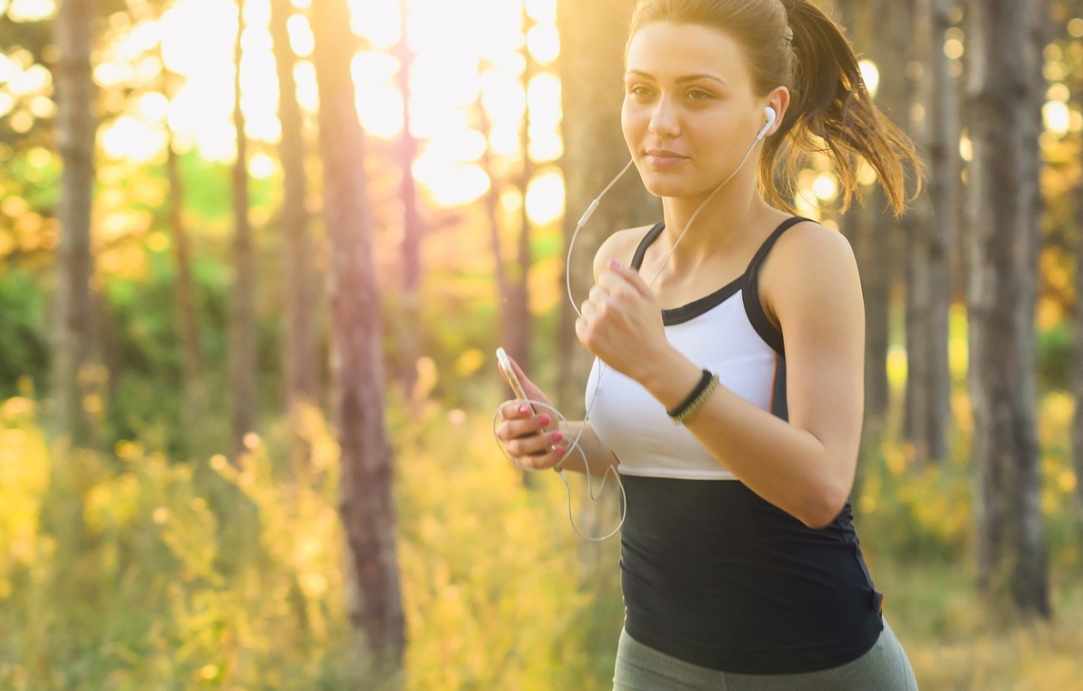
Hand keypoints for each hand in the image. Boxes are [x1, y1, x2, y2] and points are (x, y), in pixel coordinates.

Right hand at [494, 355, 566, 469]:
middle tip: (547, 418)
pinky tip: (561, 450)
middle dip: (529, 425)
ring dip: (541, 441)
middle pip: (510, 432)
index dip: (516, 411)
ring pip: (523, 448)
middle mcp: (507, 435)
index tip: (528, 407)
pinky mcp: (528, 464)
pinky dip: (548, 457)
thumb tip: (502, 357)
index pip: (505, 413)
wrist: (558, 435)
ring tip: (558, 435)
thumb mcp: (533, 396)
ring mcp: (516, 452)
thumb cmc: (542, 413)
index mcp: (506, 417)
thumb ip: (517, 379)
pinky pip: (535, 463)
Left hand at [575, 260, 669, 380]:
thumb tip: (611, 262)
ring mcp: (597, 323)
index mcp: (624, 293)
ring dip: (596, 314)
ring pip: (586, 307)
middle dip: (604, 301)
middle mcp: (608, 306)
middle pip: (594, 292)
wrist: (651, 361)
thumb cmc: (651, 329)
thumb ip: (631, 277)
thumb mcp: (649, 299)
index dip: (613, 289)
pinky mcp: (589, 338)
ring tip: (613, 327)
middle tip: (619, 317)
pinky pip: (580, 324)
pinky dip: (589, 329)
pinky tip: (605, 336)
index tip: (622, 301)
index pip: (604, 278)